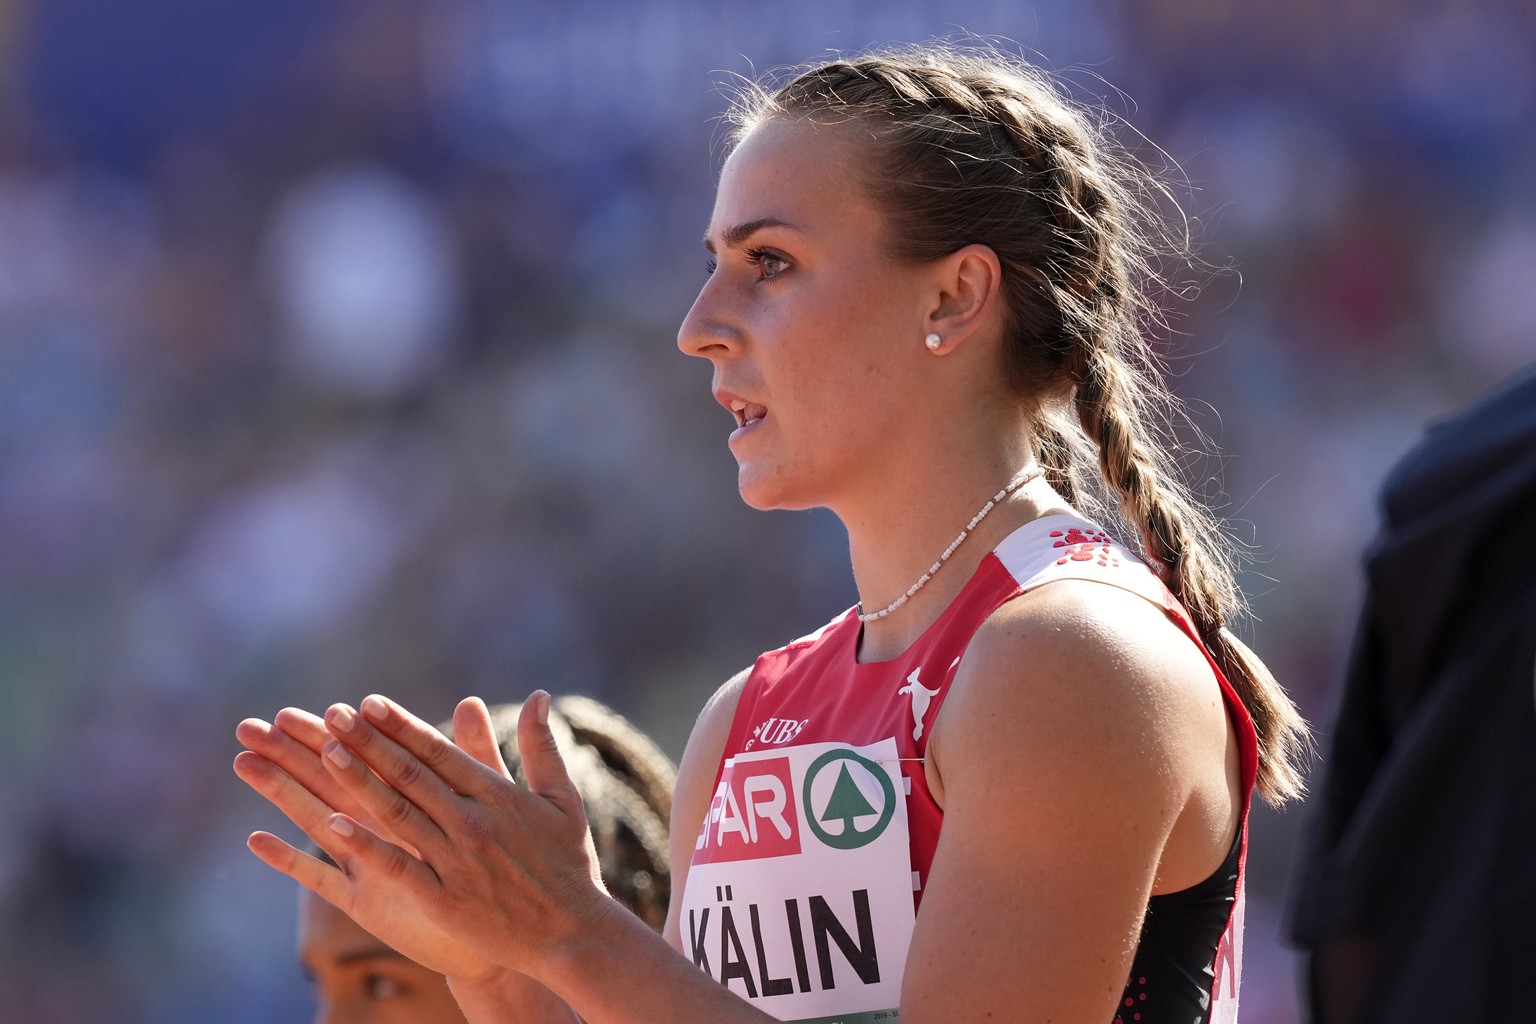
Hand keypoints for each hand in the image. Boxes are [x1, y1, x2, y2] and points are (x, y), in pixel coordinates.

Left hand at [287, 692, 611, 981]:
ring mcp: (456, 860)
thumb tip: (538, 694)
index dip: (401, 726)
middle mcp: (473, 821)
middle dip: (370, 741)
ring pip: (398, 813)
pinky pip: (398, 866)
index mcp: (497, 794)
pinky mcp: (444, 900)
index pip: (439, 751)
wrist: (572, 933)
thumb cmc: (568, 865)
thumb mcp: (562, 798)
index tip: (368, 703)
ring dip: (360, 780)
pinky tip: (335, 824)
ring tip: (326, 752)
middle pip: (411, 774)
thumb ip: (542, 745)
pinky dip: (366, 844)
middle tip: (334, 714)